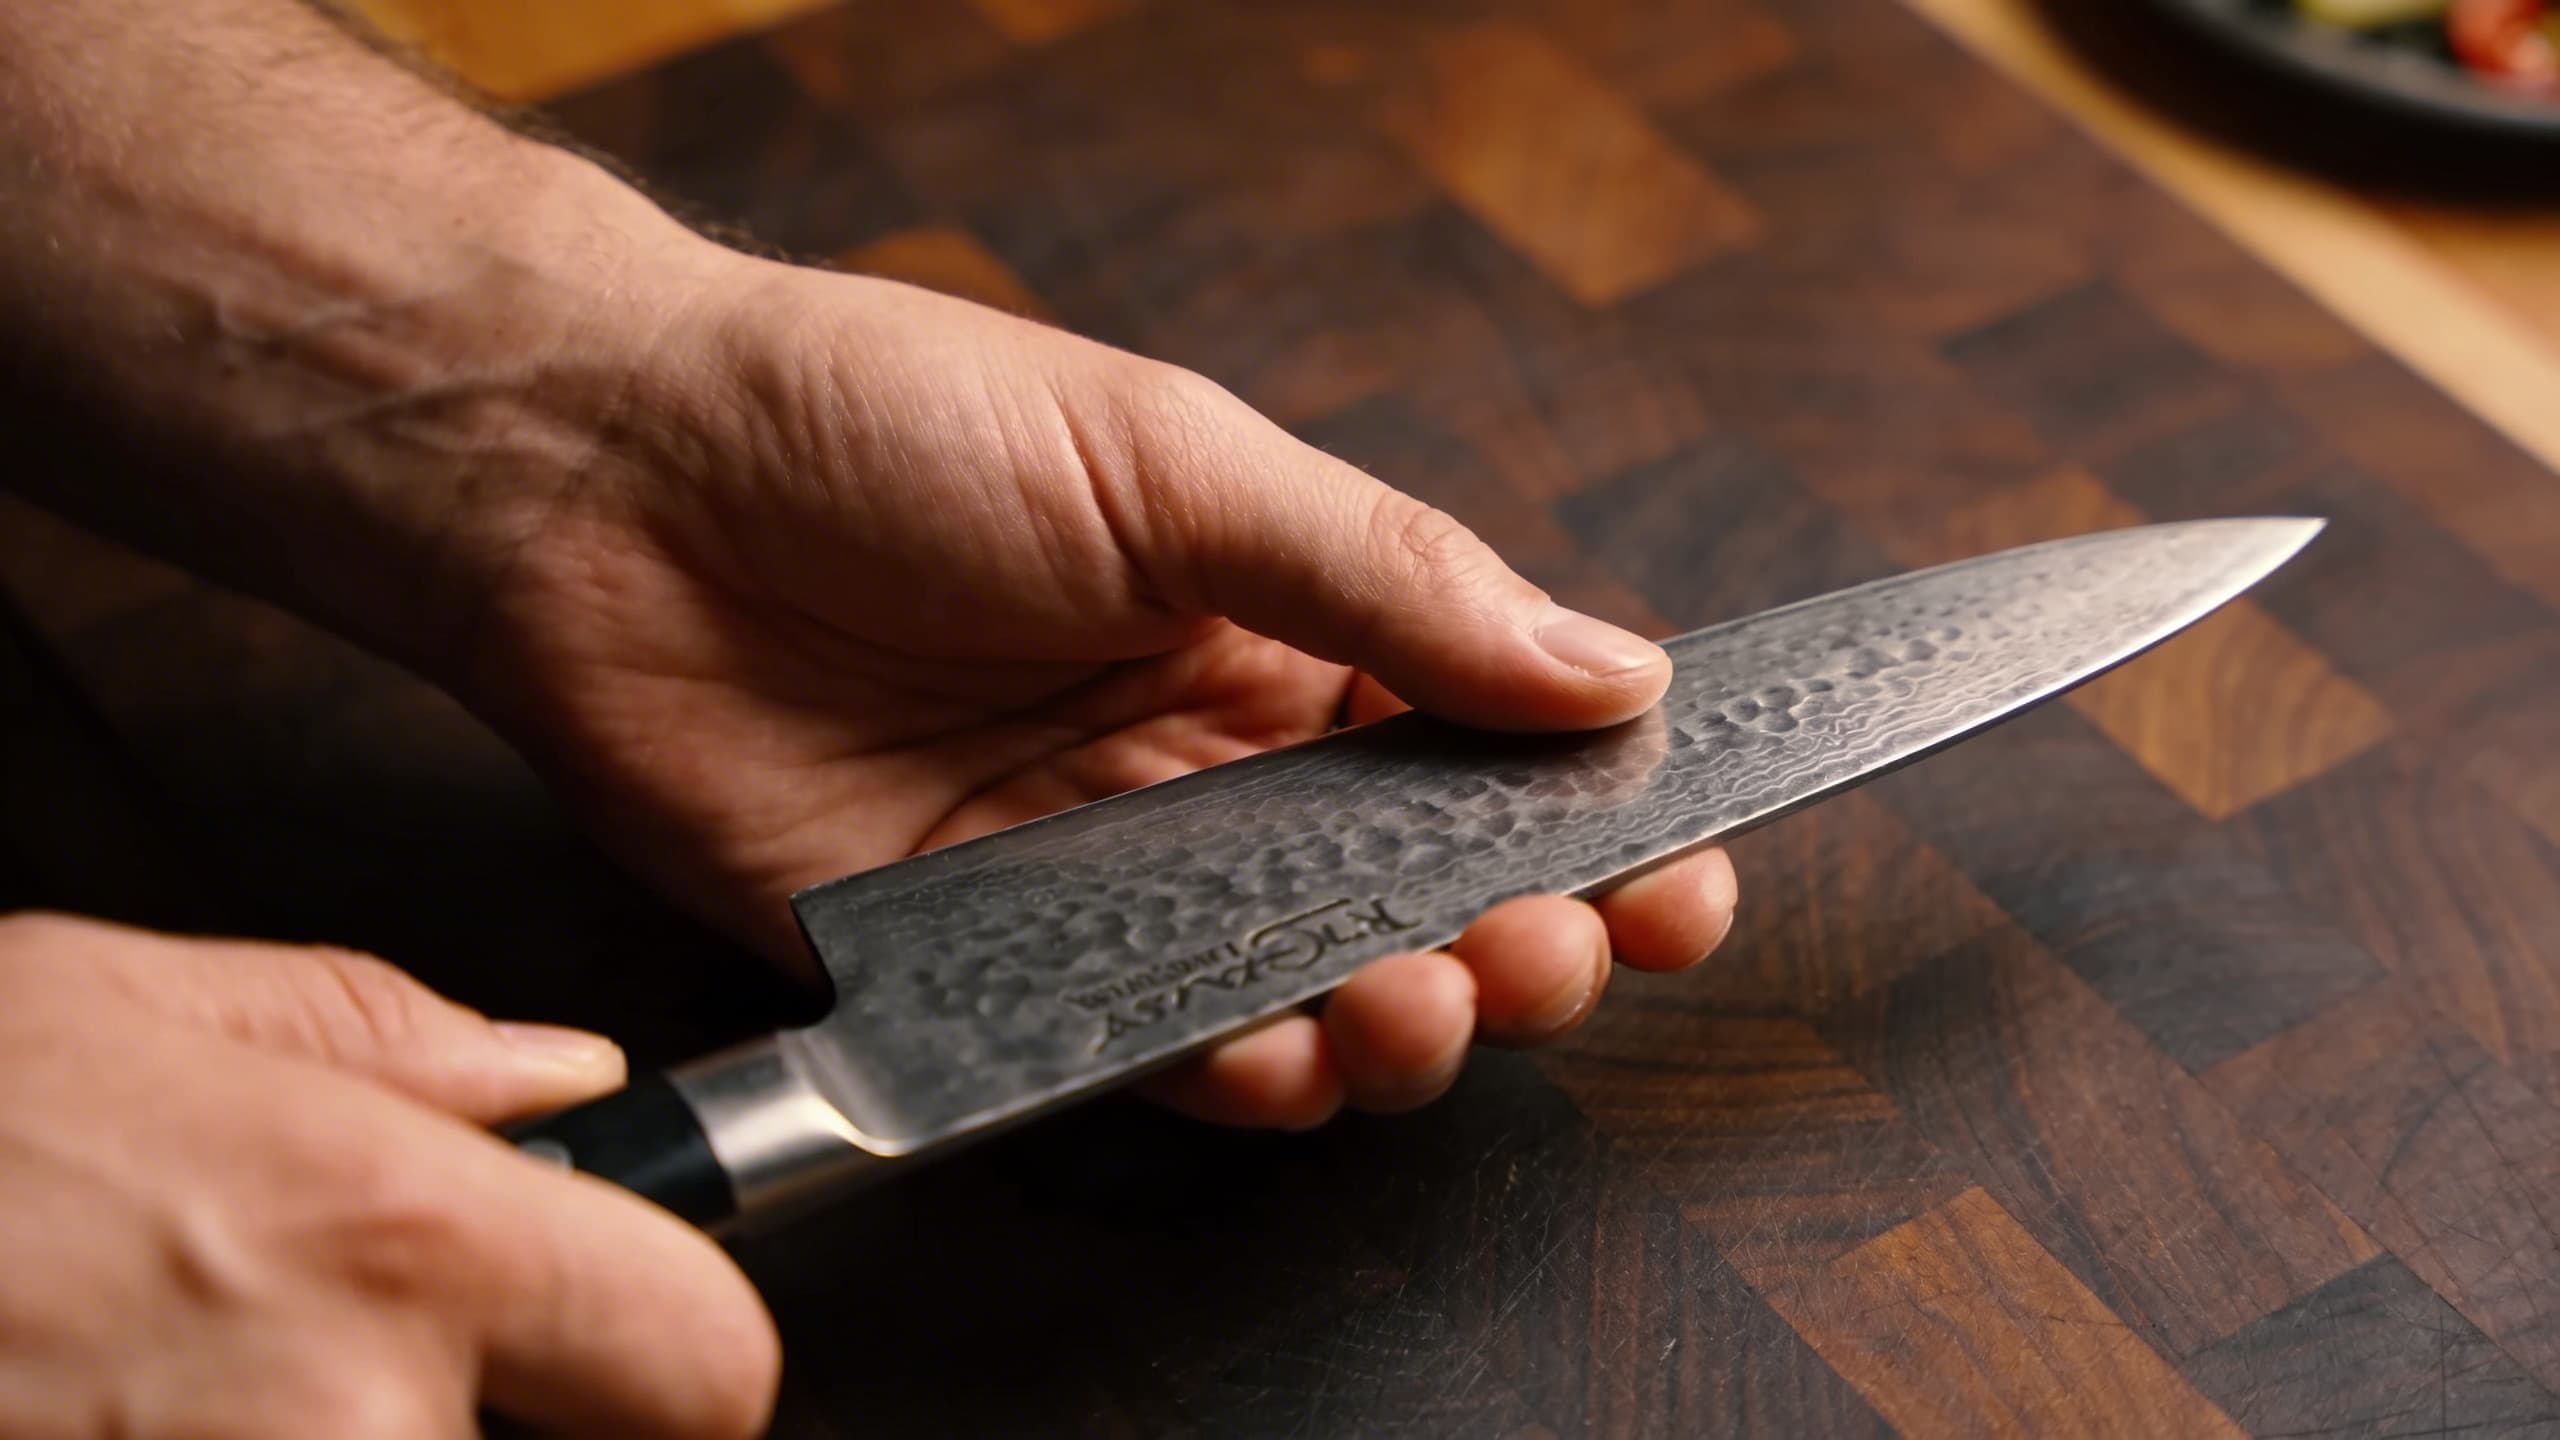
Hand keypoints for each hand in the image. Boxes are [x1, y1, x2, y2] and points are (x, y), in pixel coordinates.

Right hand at [0, 912, 776, 1438]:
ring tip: (173, 1391)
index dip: (673, 1356)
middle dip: (478, 1421)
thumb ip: (382, 1040)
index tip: (619, 1351)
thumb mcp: (114, 1007)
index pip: (710, 1364)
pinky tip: (115, 1424)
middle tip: (309, 1364)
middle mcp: (350, 1432)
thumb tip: (562, 1080)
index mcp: (387, 1243)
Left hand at [435, 243, 1740, 1127]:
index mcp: (1280, 623)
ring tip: (1430, 992)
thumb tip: (1612, 665)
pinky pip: (1140, 1045)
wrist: (620, 489)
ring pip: (1303, 989)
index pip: (1486, 741)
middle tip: (1555, 941)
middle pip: (1419, 892)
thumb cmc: (889, 426)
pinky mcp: (990, 958)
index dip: (1597, 813)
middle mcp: (1211, 760)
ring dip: (1400, 1017)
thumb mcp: (1174, 464)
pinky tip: (1289, 1052)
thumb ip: (1388, 577)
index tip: (1684, 862)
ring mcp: (1107, 867)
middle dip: (1522, 936)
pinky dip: (1235, 1069)